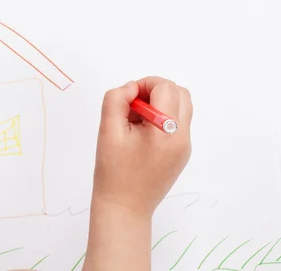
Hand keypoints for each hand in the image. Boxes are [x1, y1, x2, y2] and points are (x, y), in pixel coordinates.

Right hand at [92, 76, 192, 216]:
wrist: (124, 207)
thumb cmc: (113, 171)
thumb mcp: (108, 130)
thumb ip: (116, 100)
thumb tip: (130, 88)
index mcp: (166, 130)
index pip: (165, 87)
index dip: (143, 84)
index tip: (125, 99)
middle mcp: (182, 137)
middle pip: (179, 94)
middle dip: (154, 90)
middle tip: (131, 106)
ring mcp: (184, 147)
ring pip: (181, 107)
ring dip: (158, 103)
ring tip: (135, 120)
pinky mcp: (181, 154)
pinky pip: (177, 124)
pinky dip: (161, 118)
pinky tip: (140, 134)